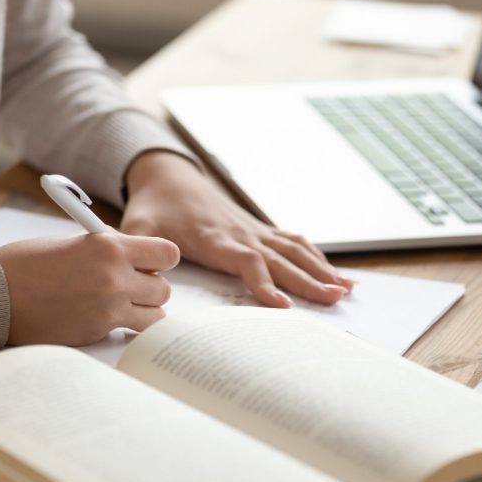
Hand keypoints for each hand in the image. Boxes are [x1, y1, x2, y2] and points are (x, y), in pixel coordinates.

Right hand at [0, 233, 178, 345]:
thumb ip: (109, 249)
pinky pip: (128, 331)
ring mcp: (109, 309)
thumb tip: (134, 258)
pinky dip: (123, 327)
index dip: (161, 259)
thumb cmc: (27, 263)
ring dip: (143, 311)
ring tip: (121, 305)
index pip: (168, 254)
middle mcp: (116, 278)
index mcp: (110, 247)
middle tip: (132, 286)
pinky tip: (103, 318)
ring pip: (156, 316)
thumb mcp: (75, 242)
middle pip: (165, 289)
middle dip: (151, 288)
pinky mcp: (97, 332)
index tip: (150, 263)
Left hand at [121, 152, 353, 307]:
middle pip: (280, 258)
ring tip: (344, 290)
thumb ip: (140, 251)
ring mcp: (252, 229)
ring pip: (293, 249)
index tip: (281, 306)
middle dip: (308, 280)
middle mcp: (240, 233)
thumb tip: (146, 279)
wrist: (167, 176)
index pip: (245, 260)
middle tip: (334, 299)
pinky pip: (292, 240)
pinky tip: (332, 272)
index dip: (263, 282)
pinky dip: (315, 256)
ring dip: (320, 269)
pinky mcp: (256, 228)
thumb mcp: (137, 227)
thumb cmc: (153, 207)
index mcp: (213, 238)